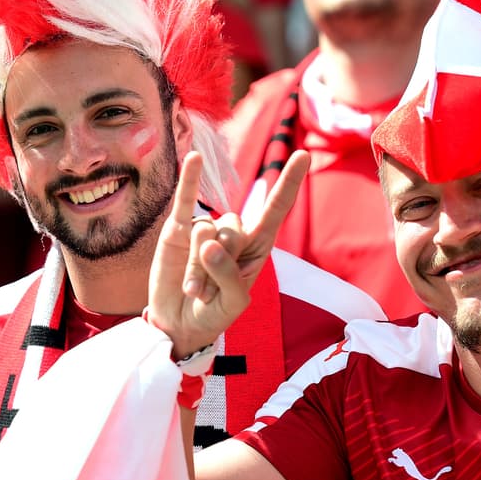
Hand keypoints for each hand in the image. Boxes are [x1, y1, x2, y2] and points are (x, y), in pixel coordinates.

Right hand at [147, 150, 307, 357]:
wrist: (179, 324)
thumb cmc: (214, 314)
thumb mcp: (233, 303)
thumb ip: (229, 275)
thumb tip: (210, 242)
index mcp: (256, 248)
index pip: (274, 210)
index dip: (288, 183)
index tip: (303, 155)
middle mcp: (233, 234)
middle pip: (233, 227)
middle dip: (220, 262)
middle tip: (209, 292)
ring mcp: (204, 229)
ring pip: (206, 228)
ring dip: (197, 265)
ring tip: (193, 288)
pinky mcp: (177, 230)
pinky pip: (184, 200)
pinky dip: (189, 179)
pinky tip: (194, 158)